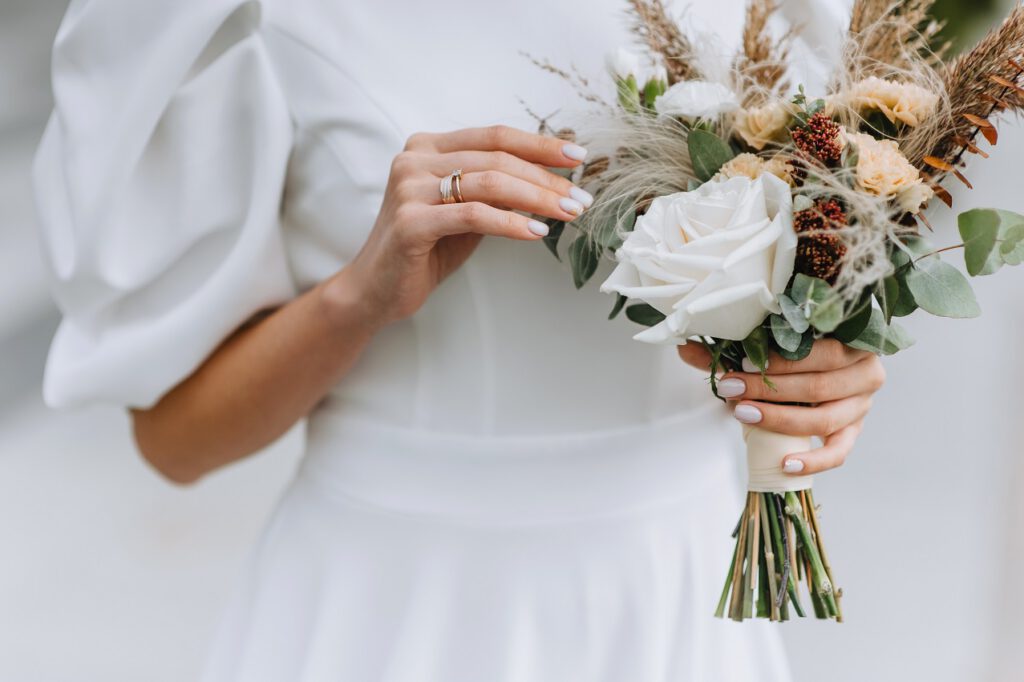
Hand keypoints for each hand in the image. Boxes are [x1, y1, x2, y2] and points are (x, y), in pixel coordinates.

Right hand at [328, 125, 590, 327]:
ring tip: (568, 214)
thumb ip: (495, 190)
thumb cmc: (425, 250)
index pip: (494, 136)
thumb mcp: (465, 212)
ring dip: (536, 198)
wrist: (376, 290)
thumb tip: (551, 179)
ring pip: (488, 182)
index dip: (539, 144)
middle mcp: (414, 159)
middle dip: (545, 178)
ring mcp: (409, 188)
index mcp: (427, 147)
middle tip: (579, 197)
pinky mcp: (410, 221)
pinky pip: (473, 215)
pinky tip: (536, 231)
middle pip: (496, 158)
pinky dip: (510, 223)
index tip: (576, 156)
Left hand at [678, 340, 885, 474]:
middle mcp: (865, 373)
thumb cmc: (797, 352)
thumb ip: (733, 347)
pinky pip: (838, 453)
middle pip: (816, 386)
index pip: (818, 353)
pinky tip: (786, 464)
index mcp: (853, 341)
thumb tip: (685, 348)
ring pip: (823, 420)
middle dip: (768, 389)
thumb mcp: (773, 345)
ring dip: (778, 419)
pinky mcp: (854, 432)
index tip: (739, 365)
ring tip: (743, 414)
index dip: (778, 362)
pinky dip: (812, 461)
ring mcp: (862, 406)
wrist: (825, 368)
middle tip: (730, 388)